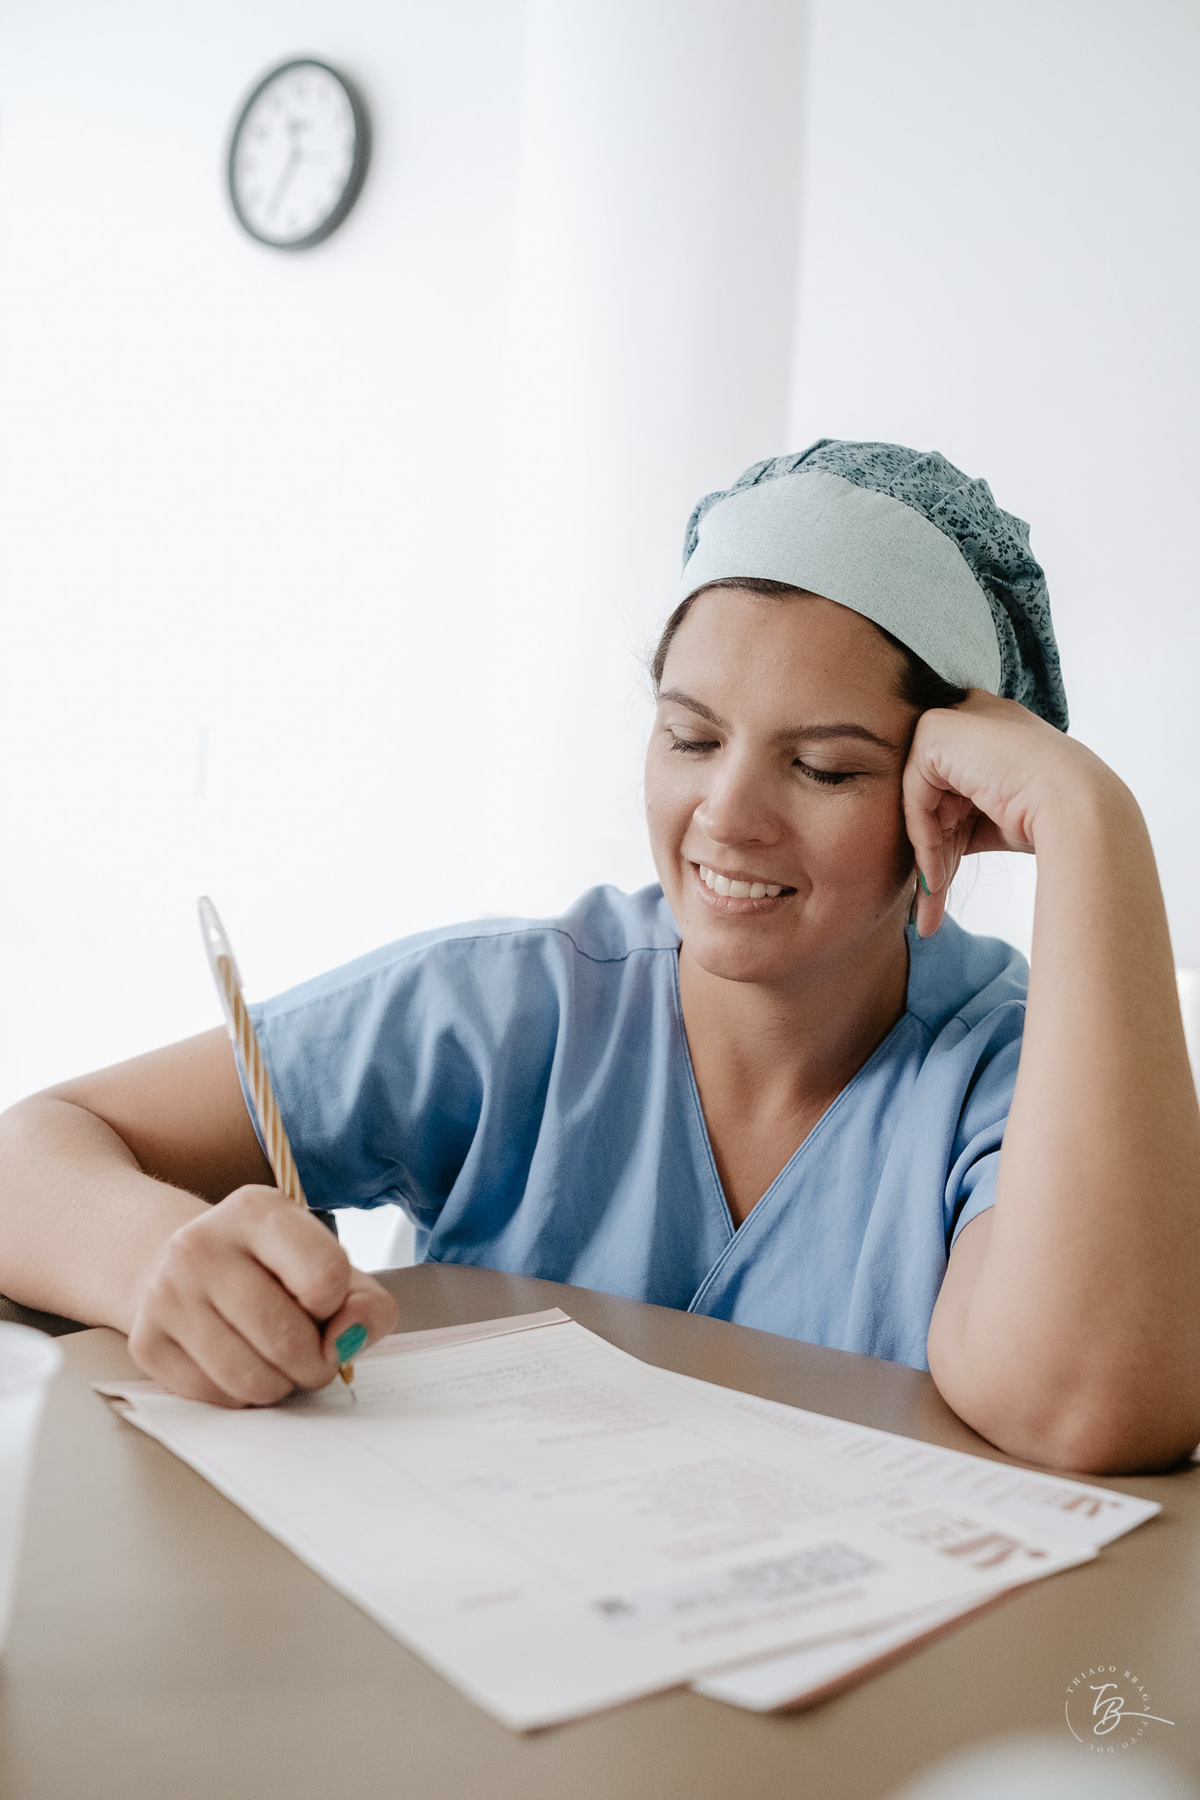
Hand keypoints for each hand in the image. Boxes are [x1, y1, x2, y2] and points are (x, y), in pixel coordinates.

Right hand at [127, 1186, 398, 1405]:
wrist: (183, 1263)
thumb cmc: (269, 1268)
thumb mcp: (328, 1263)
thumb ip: (365, 1302)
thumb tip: (349, 1340)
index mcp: (257, 1211)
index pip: (325, 1277)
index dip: (339, 1308)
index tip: (326, 1304)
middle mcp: (201, 1245)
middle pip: (287, 1339)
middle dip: (315, 1363)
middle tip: (312, 1353)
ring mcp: (167, 1294)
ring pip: (251, 1379)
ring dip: (281, 1385)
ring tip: (277, 1359)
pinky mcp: (146, 1342)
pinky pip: (216, 1398)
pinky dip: (242, 1395)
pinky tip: (240, 1361)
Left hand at [902, 690, 1112, 936]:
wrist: (1079, 808)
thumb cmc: (1053, 819)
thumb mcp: (999, 816)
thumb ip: (965, 818)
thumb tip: (929, 857)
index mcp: (994, 726)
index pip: (954, 785)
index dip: (948, 836)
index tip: (943, 882)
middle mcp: (973, 713)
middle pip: (934, 795)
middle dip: (931, 852)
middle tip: (930, 901)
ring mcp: (954, 717)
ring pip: (920, 800)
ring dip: (927, 855)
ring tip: (932, 901)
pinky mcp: (935, 731)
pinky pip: (915, 797)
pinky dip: (923, 840)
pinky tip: (936, 876)